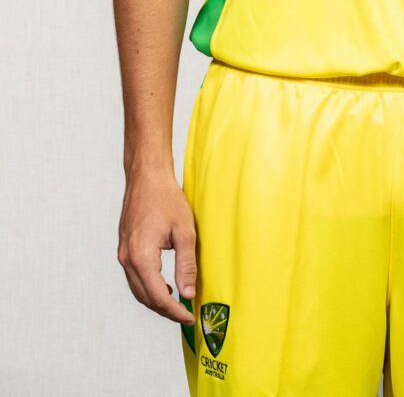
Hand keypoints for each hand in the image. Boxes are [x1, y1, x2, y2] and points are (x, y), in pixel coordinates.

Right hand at [117, 167, 196, 325]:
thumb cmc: (166, 199)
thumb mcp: (184, 231)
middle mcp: (127, 259)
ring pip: (137, 289)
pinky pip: (134, 277)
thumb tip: (187, 293)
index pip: (157, 296)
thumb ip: (186, 265)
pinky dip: (148, 286)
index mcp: (141, 257)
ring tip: (177, 302)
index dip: (174, 311)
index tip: (189, 317)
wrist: (146, 177)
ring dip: (155, 299)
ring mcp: (123, 254)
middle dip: (165, 309)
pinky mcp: (124, 249)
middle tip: (185, 313)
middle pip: (145, 297)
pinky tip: (164, 284)